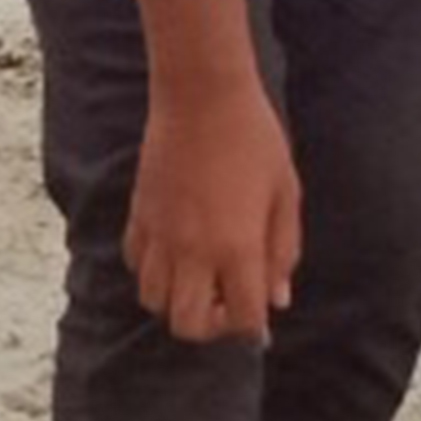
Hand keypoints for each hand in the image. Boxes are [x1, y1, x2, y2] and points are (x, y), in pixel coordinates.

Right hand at [127, 84, 300, 343]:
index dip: (252, 325)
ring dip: (177, 299)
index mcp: (237, 247)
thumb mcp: (285, 195)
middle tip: (224, 301)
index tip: (258, 315)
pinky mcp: (139, 215)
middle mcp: (193, 250)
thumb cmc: (253, 138)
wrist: (202, 95)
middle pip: (186, 324)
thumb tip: (277, 297)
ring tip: (199, 277)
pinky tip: (174, 251)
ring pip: (152, 300)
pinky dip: (152, 269)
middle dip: (209, 326)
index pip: (241, 318)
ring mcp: (160, 235)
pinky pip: (135, 263)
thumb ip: (283, 251)